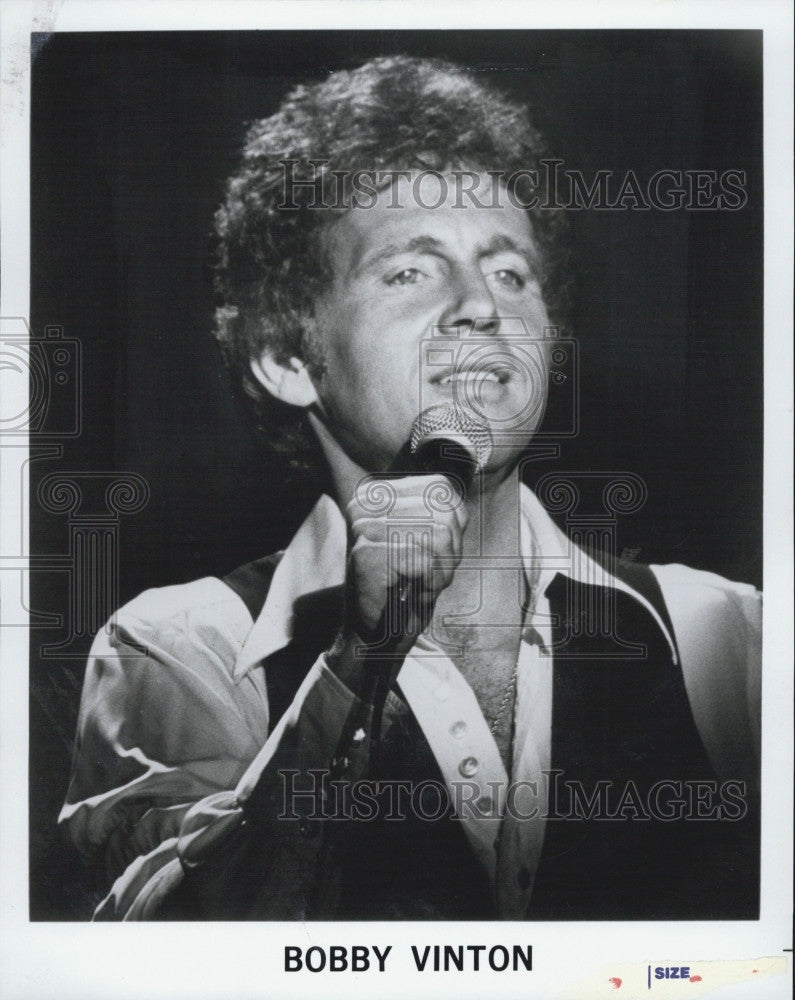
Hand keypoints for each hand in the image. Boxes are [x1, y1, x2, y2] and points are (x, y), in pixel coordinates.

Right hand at [344, 472, 467, 641]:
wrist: (375, 634)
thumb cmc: (406, 586)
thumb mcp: (429, 540)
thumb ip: (444, 513)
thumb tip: (456, 505)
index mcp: (378, 493)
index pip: (441, 489)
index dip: (454, 525)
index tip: (434, 552)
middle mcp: (365, 504)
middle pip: (444, 514)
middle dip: (449, 552)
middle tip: (427, 574)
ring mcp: (362, 527)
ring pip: (440, 537)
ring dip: (441, 571)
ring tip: (419, 584)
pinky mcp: (365, 554)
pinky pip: (426, 562)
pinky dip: (429, 585)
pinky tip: (411, 594)